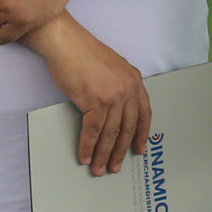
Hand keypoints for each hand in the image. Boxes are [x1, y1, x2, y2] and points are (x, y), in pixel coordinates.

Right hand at [32, 17, 150, 175]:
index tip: (139, 149)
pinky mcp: (95, 101)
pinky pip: (93, 131)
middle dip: (121, 151)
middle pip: (127, 128)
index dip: (141, 135)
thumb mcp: (113, 68)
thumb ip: (120, 87)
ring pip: (110, 134)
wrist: (67, 43)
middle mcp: (128, 89)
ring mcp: (113, 96)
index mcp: (135, 80)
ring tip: (98, 168)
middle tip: (116, 166)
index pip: (144, 114)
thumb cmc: (84, 53)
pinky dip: (88, 147)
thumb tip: (116, 113)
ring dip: (104, 154)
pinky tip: (85, 156)